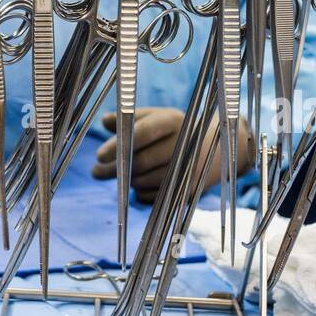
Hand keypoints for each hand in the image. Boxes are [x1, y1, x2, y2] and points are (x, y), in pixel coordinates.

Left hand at [91, 109, 249, 204]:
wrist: (217, 149)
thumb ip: (131, 119)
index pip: (143, 132)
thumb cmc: (176, 130)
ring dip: (127, 181)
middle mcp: (184, 143)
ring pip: (144, 182)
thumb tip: (105, 121)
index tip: (99, 155)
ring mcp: (189, 169)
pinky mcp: (189, 190)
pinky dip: (140, 193)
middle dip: (116, 169)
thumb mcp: (157, 118)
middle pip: (141, 162)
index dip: (119, 144)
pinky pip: (152, 197)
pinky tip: (140, 184)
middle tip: (97, 171)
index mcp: (172, 120)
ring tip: (119, 175)